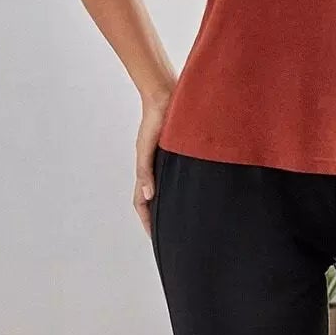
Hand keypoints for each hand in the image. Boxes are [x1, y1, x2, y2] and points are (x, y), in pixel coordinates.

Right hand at [134, 92, 171, 238]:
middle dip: (158, 218)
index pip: (142, 202)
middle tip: (170, 234)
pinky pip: (180, 177)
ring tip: (182, 220)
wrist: (168, 98)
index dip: (147, 220)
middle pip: (154, 200)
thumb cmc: (154, 121)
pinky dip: (183, 189)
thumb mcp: (146, 148)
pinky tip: (193, 195)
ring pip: (167, 190)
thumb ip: (145, 171)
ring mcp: (168, 163)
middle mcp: (157, 169)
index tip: (154, 236)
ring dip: (170, 205)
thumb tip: (148, 196)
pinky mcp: (180, 156)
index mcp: (146, 170)